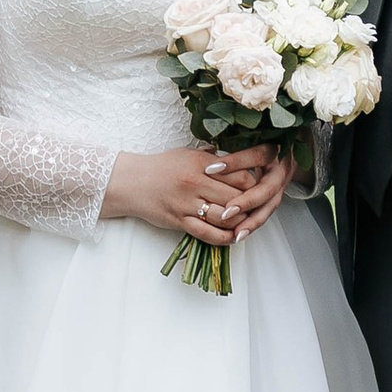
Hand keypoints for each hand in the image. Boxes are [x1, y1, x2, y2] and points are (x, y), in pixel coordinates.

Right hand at [102, 144, 291, 247]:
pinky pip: (207, 233)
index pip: (240, 174)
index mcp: (202, 164)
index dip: (255, 182)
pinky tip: (234, 237)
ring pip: (225, 216)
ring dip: (240, 221)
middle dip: (251, 203)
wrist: (131, 182)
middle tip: (260, 206)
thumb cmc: (161, 166)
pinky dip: (224, 238)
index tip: (260, 185)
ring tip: (248, 221)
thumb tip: (235, 157)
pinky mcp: (179, 221)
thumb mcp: (188, 154)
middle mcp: (196, 183)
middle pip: (237, 197)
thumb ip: (212, 157)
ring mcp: (188, 203)